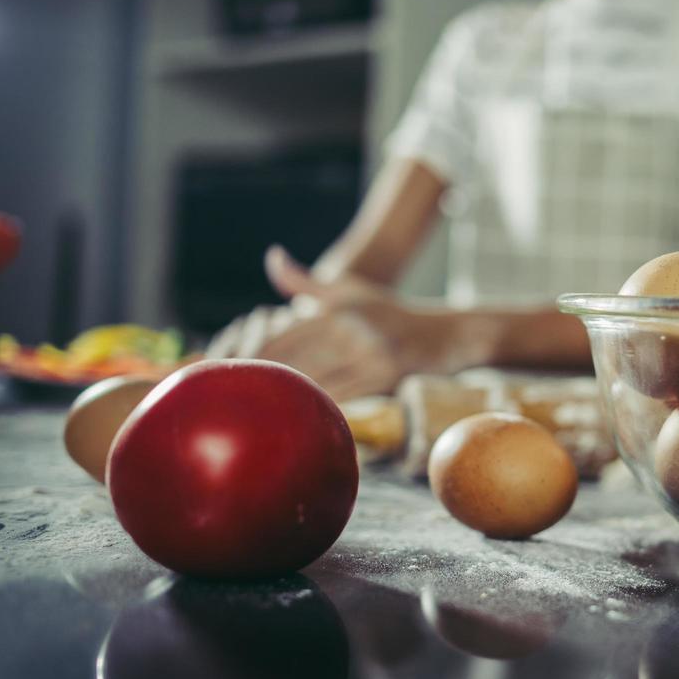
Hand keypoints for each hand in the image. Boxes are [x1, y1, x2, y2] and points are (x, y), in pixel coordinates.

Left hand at [206, 246, 428, 400]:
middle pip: (295, 359)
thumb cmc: (394, 314)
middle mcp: (351, 326)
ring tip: (258, 416)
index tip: (230, 373)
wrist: (449, 334)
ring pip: (316, 380)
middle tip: (234, 400)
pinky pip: (344, 397)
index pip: (284, 335)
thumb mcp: (352, 291)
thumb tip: (271, 257)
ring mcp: (370, 351)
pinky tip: (301, 421)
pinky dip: (319, 409)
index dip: (254, 356)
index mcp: (337, 307)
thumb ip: (307, 282)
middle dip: (262, 379)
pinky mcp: (386, 375)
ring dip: (286, 399)